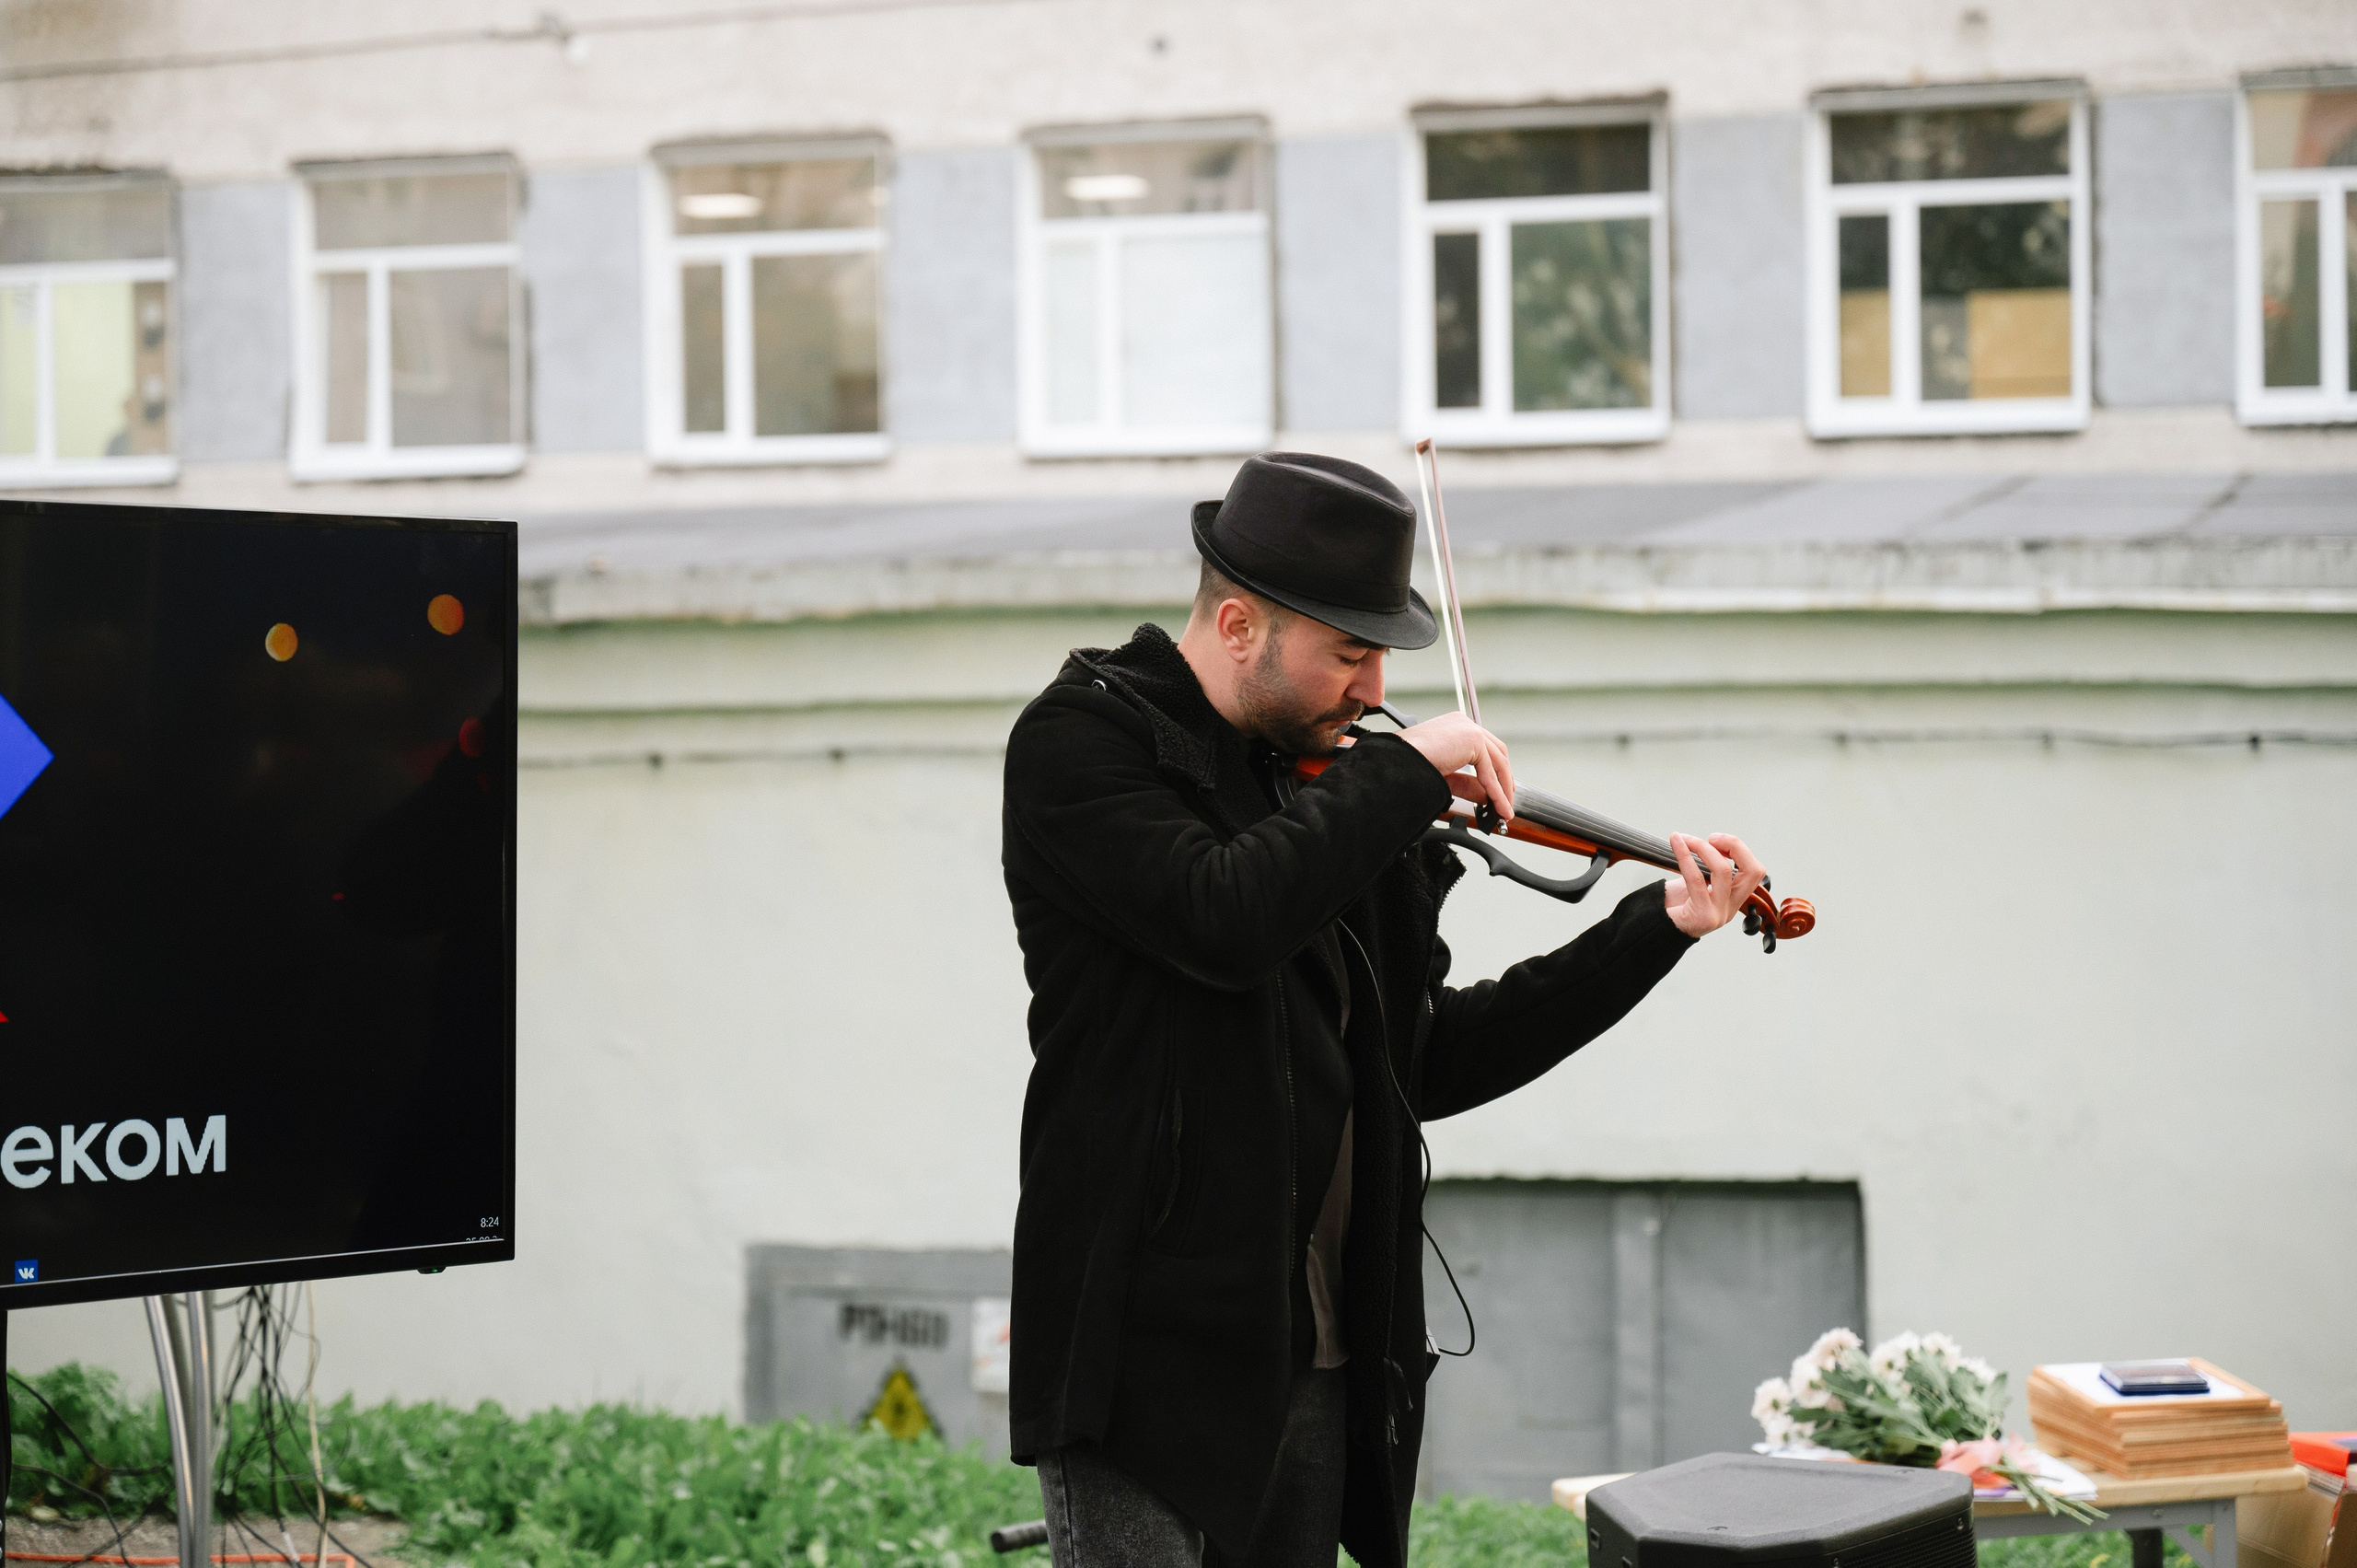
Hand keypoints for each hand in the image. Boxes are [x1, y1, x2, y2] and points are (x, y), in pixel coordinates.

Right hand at [1397, 712, 1514, 821]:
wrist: (1395, 762)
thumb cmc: (1407, 766)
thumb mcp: (1444, 777)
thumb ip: (1466, 784)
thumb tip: (1486, 796)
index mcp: (1452, 727)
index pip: (1482, 749)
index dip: (1493, 771)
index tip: (1497, 790)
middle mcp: (1462, 723)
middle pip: (1496, 752)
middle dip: (1503, 778)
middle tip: (1505, 800)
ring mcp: (1468, 728)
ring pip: (1497, 760)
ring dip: (1503, 787)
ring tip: (1504, 809)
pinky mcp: (1472, 737)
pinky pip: (1490, 769)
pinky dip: (1496, 790)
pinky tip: (1498, 805)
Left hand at [1663, 833, 1766, 937]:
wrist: (1658, 930)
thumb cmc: (1675, 907)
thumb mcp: (1698, 886)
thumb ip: (1707, 869)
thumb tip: (1706, 842)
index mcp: (1733, 898)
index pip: (1754, 871)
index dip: (1739, 850)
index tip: (1716, 840)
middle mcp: (1731, 907)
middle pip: (1753, 872)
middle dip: (1735, 846)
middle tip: (1712, 837)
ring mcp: (1719, 912)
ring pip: (1723, 871)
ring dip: (1703, 848)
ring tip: (1686, 839)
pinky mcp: (1703, 915)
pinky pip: (1695, 879)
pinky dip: (1685, 856)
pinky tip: (1676, 844)